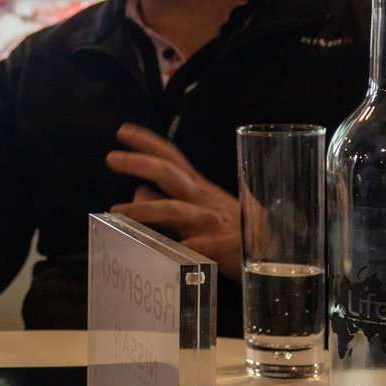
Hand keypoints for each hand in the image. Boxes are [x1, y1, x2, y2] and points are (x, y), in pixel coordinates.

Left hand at [105, 123, 242, 279]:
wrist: (274, 246)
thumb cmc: (228, 225)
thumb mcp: (196, 208)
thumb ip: (165, 200)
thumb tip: (136, 190)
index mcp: (196, 187)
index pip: (171, 157)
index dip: (147, 143)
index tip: (122, 131)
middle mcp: (200, 199)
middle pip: (170, 174)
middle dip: (140, 164)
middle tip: (111, 157)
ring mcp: (210, 221)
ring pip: (175, 210)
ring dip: (145, 209)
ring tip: (116, 211)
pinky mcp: (219, 246)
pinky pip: (196, 247)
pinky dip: (178, 249)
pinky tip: (156, 254)